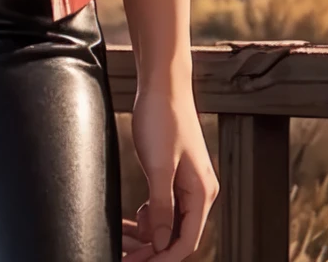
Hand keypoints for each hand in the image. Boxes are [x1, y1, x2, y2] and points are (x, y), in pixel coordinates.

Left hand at [122, 81, 218, 259]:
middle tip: (126, 255)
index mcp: (202, 192)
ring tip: (125, 239)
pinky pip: (164, 206)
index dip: (163, 257)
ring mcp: (188, 183)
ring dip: (148, 234)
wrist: (162, 83)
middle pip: (178, 234)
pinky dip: (148, 216)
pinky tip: (134, 218)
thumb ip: (160, 206)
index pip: (186, 240)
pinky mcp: (175, 174)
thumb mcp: (158, 166)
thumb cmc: (163, 117)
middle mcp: (200, 191)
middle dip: (152, 248)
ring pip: (169, 222)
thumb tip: (160, 242)